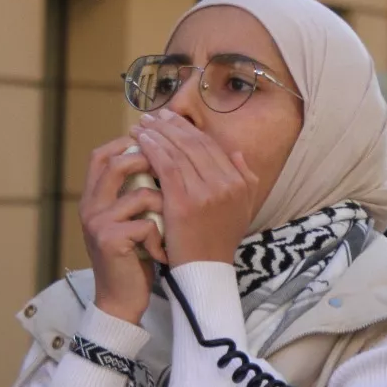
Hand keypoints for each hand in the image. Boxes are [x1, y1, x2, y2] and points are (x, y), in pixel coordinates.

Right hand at [81, 135, 166, 324]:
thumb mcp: (134, 219)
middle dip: (150, 163)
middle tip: (174, 174)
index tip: (158, 143)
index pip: (102, 155)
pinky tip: (162, 252)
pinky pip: (147, 224)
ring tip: (172, 225)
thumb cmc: (136, 256)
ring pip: (140, 194)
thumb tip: (166, 160)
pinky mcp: (110, 241)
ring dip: (165, 207)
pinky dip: (161, 237)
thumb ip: (138, 192)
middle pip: (115, 164)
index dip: (127, 143)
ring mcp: (97, 222)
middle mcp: (90, 206)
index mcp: (94, 197)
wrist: (122, 298)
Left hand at [133, 110, 259, 265]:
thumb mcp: (242, 209)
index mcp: (239, 183)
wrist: (205, 269)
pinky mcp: (184, 202)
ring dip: (158, 134)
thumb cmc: (218, 241)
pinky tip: (141, 141)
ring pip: (178, 152)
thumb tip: (237, 153)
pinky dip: (153, 150)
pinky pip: (166, 167)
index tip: (170, 119)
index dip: (189, 129)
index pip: (211, 146)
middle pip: (194, 144)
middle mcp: (226, 184)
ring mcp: (206, 192)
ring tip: (142, 126)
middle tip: (152, 116)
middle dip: (171, 126)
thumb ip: (245, 179)